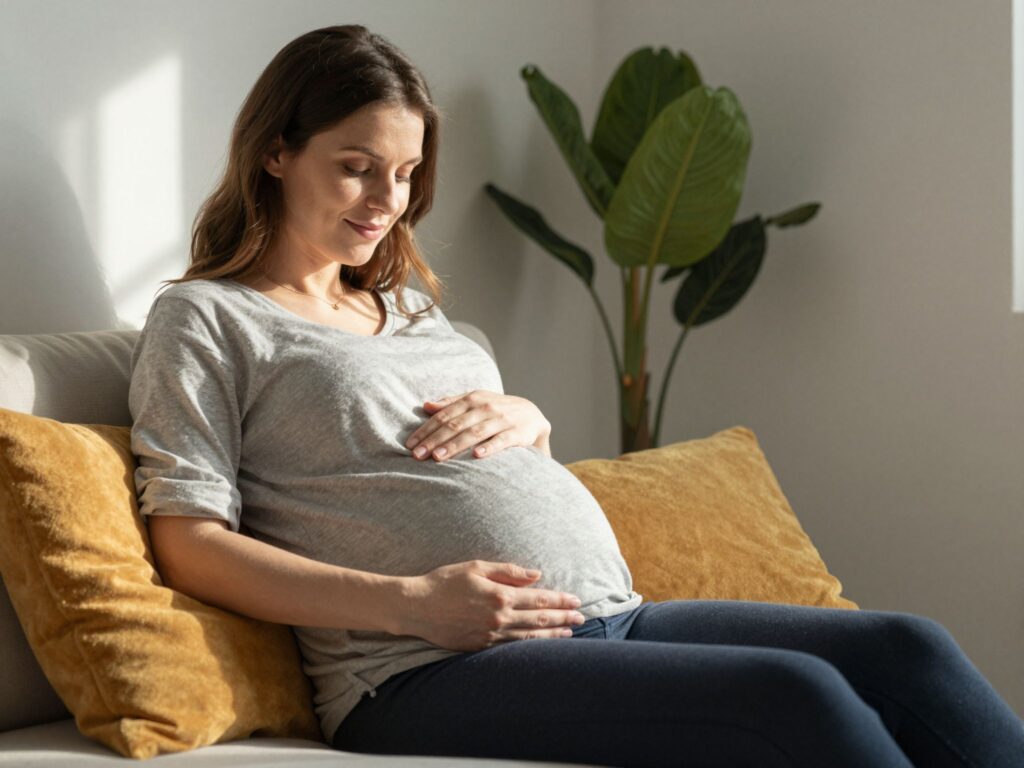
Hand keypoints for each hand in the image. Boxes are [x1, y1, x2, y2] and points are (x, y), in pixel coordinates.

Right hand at [398, 561, 585, 650]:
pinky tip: (541, 644)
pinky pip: (511, 648)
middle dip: (563, 618)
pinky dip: (530, 646)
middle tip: (581, 618)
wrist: (416, 607)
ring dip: (552, 635)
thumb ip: (508, 571)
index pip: (538, 599)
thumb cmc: (444, 581)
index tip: (576, 600)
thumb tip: (536, 574)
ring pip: (529, 637)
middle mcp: (498, 618)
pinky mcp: (480, 647)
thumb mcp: (476, 567)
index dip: (560, 600)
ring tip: (569, 633)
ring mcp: (489, 635)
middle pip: (539, 619)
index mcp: (499, 595)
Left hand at [406, 390, 551, 460]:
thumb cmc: (496, 410)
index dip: (426, 430)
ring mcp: (502, 419)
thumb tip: (425, 406)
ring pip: (474, 432)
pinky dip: (490, 447)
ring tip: (438, 457)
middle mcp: (486, 407)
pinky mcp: (518, 433)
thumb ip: (451, 403)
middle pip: (455, 424)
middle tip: (418, 455)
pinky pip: (502, 440)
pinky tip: (477, 455)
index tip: (410, 445)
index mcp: (472, 399)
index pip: (444, 415)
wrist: (533, 415)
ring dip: (455, 445)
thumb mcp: (475, 402)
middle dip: (434, 440)